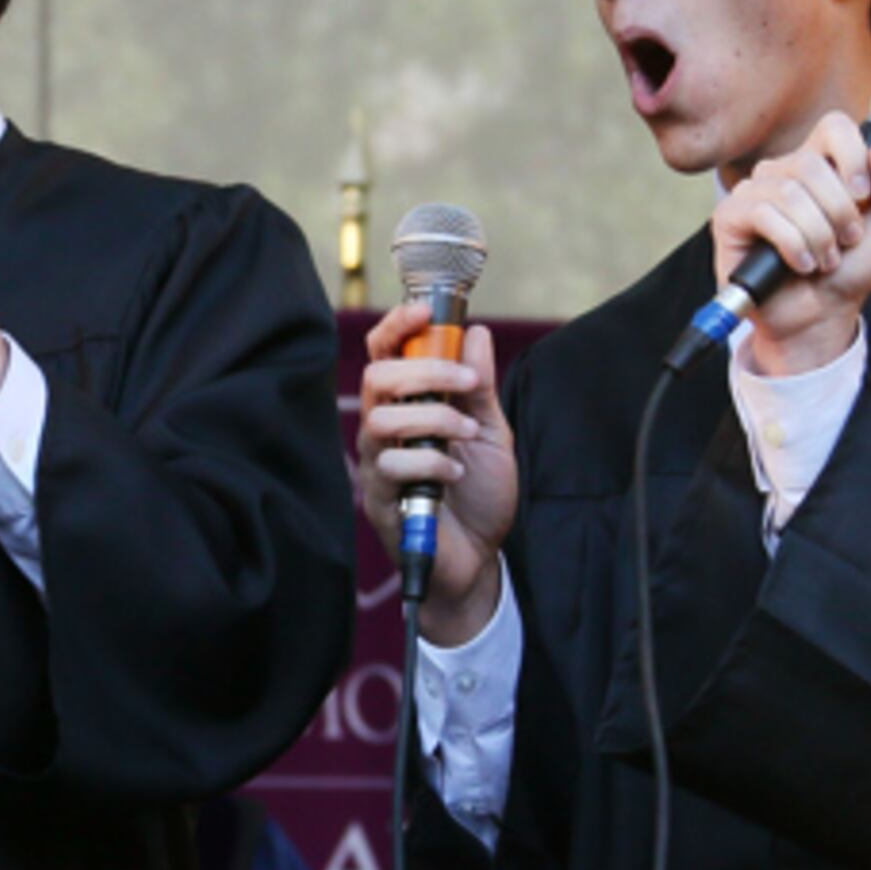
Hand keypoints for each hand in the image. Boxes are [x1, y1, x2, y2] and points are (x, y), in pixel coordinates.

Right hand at [355, 302, 517, 644]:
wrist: (478, 559)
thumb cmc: (479, 495)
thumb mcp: (492, 433)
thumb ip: (481, 387)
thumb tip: (476, 333)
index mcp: (408, 405)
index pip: (386, 353)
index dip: (398, 325)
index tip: (424, 311)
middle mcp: (385, 430)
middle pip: (377, 377)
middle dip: (424, 371)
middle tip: (466, 385)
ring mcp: (379, 464)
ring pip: (380, 420)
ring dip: (434, 419)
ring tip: (467, 435)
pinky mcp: (380, 500)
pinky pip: (392, 468)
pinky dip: (432, 463)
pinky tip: (457, 474)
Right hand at [707, 110, 870, 375]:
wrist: (821, 316)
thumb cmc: (849, 270)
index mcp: (821, 164)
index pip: (834, 127)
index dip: (853, 156)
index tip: (864, 196)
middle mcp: (783, 172)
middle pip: (812, 165)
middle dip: (839, 212)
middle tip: (846, 241)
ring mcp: (753, 193)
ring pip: (789, 192)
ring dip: (818, 235)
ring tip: (825, 259)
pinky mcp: (730, 218)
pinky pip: (764, 215)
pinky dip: (793, 246)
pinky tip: (800, 264)